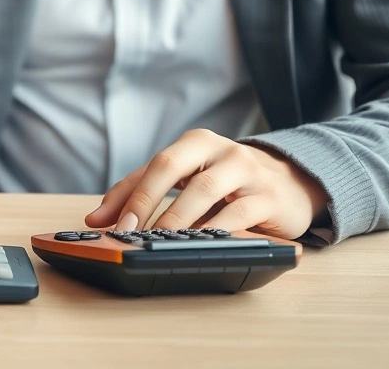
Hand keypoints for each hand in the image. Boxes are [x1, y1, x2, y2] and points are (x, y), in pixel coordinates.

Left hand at [84, 128, 329, 239]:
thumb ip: (141, 194)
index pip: (153, 166)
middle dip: (146, 202)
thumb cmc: (228, 182)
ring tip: (158, 241)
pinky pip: (239, 212)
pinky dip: (216, 229)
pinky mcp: (269, 197)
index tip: (107, 223)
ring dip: (177, 219)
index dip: (128, 195)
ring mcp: (247, 170)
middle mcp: (220, 150)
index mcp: (195, 143)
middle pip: (172, 167)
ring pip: (204, 190)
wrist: (293, 184)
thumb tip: (95, 219)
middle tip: (128, 232)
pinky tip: (200, 244)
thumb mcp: (187, 180)